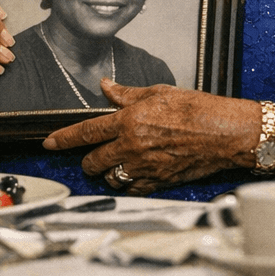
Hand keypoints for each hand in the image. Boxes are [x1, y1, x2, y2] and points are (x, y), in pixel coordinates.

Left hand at [42, 81, 258, 194]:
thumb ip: (127, 93)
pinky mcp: (158, 182)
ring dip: (109, 171)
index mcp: (129, 121)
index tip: (49, 142)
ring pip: (110, 178)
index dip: (63, 138)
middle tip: (95, 153)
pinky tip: (135, 173)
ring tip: (118, 162)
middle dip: (89, 158)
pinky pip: (131, 189)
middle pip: (93, 161)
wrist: (225, 132)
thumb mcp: (159, 92)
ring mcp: (144, 168)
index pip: (86, 132)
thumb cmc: (198, 109)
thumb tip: (105, 86)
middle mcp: (132, 146)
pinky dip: (128, 183)